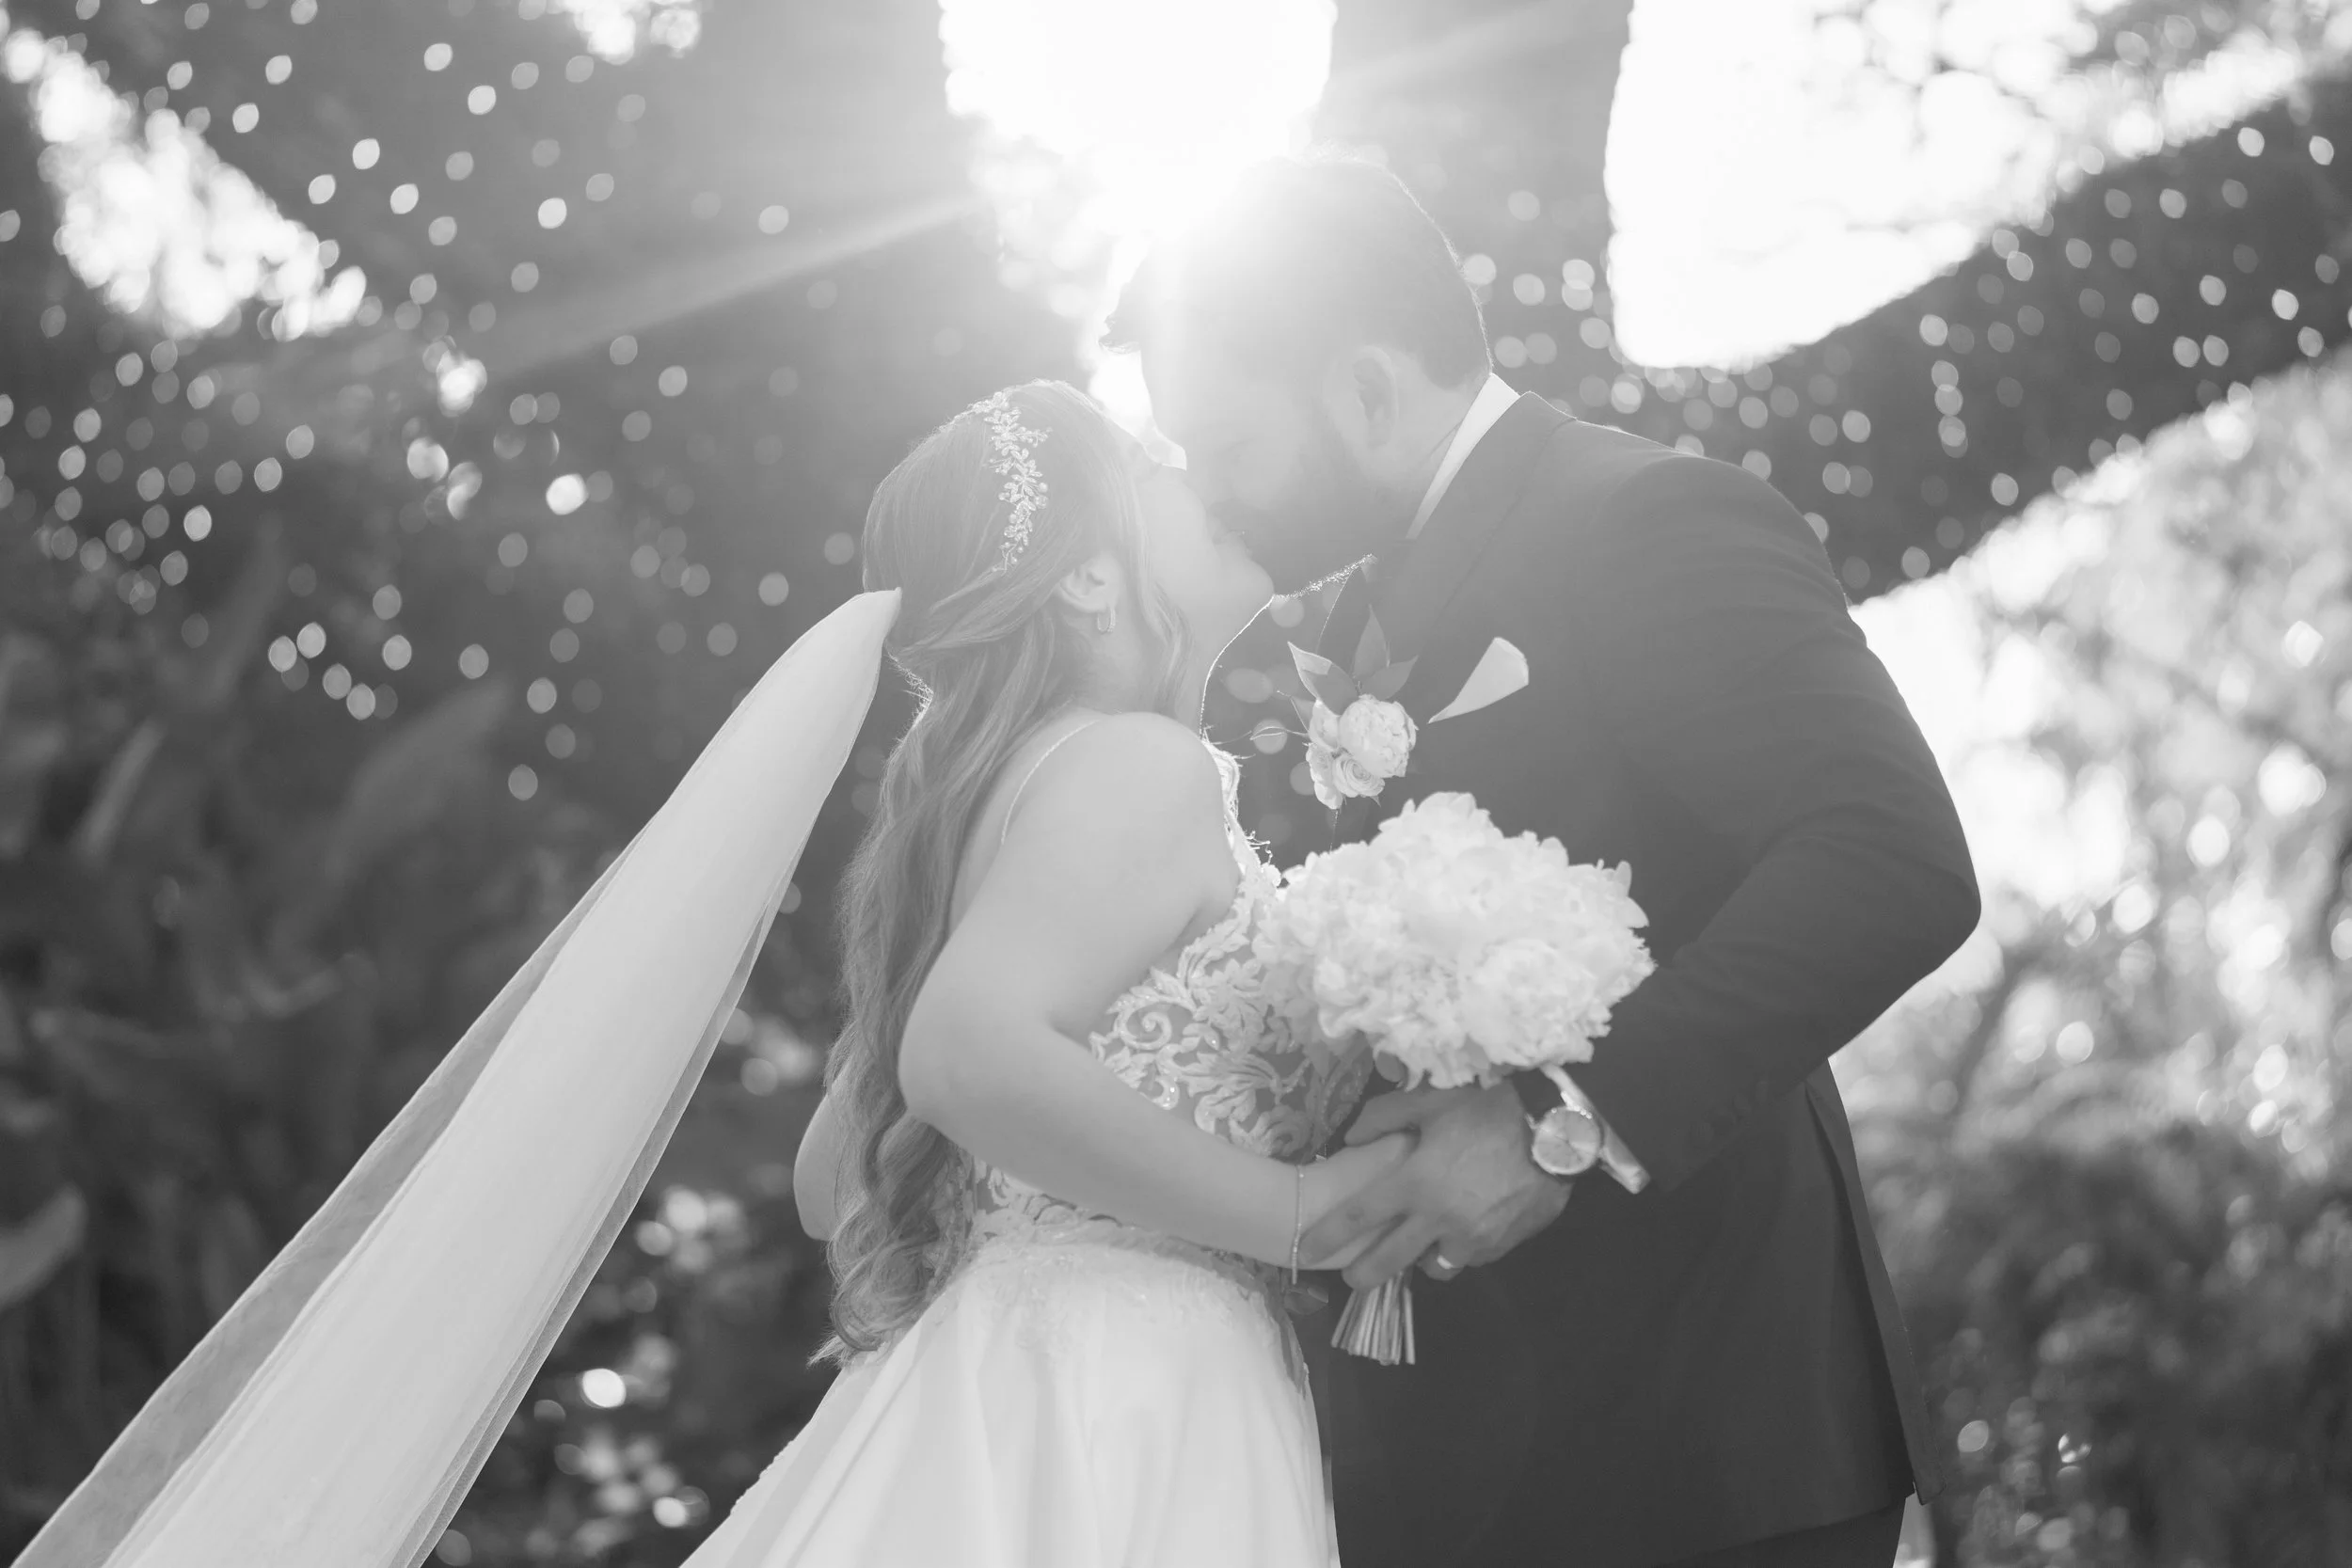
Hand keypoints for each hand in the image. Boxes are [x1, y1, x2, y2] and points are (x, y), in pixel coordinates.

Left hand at [1301, 1082, 1568, 1289]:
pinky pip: (1473, 1257)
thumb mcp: (1429, 1099)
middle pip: (1388, 1261)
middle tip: (1352, 1278)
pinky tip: (1465, 1230)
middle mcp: (1438, 1219)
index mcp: (1413, 1183)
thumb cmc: (1488, 1108)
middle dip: (1363, 1275)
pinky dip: (1462, 1248)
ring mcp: (1473, 1237)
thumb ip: (1383, 1117)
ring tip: (1421, 1245)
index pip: (1357, 1218)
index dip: (1326, 1237)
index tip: (1304, 1251)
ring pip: (1435, 1267)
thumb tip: (1352, 1136)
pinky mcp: (1503, 1244)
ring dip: (1422, 1260)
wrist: (1556, 1128)